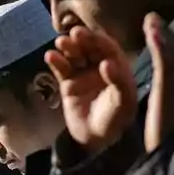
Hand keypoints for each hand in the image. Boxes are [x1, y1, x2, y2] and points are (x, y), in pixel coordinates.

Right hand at [46, 25, 137, 153]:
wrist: (96, 141)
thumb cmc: (115, 120)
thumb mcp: (123, 102)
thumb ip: (119, 81)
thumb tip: (106, 63)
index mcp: (118, 68)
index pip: (108, 48)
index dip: (99, 40)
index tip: (90, 35)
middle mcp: (100, 68)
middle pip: (90, 48)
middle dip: (82, 39)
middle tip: (73, 33)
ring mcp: (84, 74)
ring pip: (75, 55)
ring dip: (68, 47)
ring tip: (60, 42)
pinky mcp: (68, 84)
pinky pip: (62, 69)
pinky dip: (56, 61)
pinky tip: (50, 56)